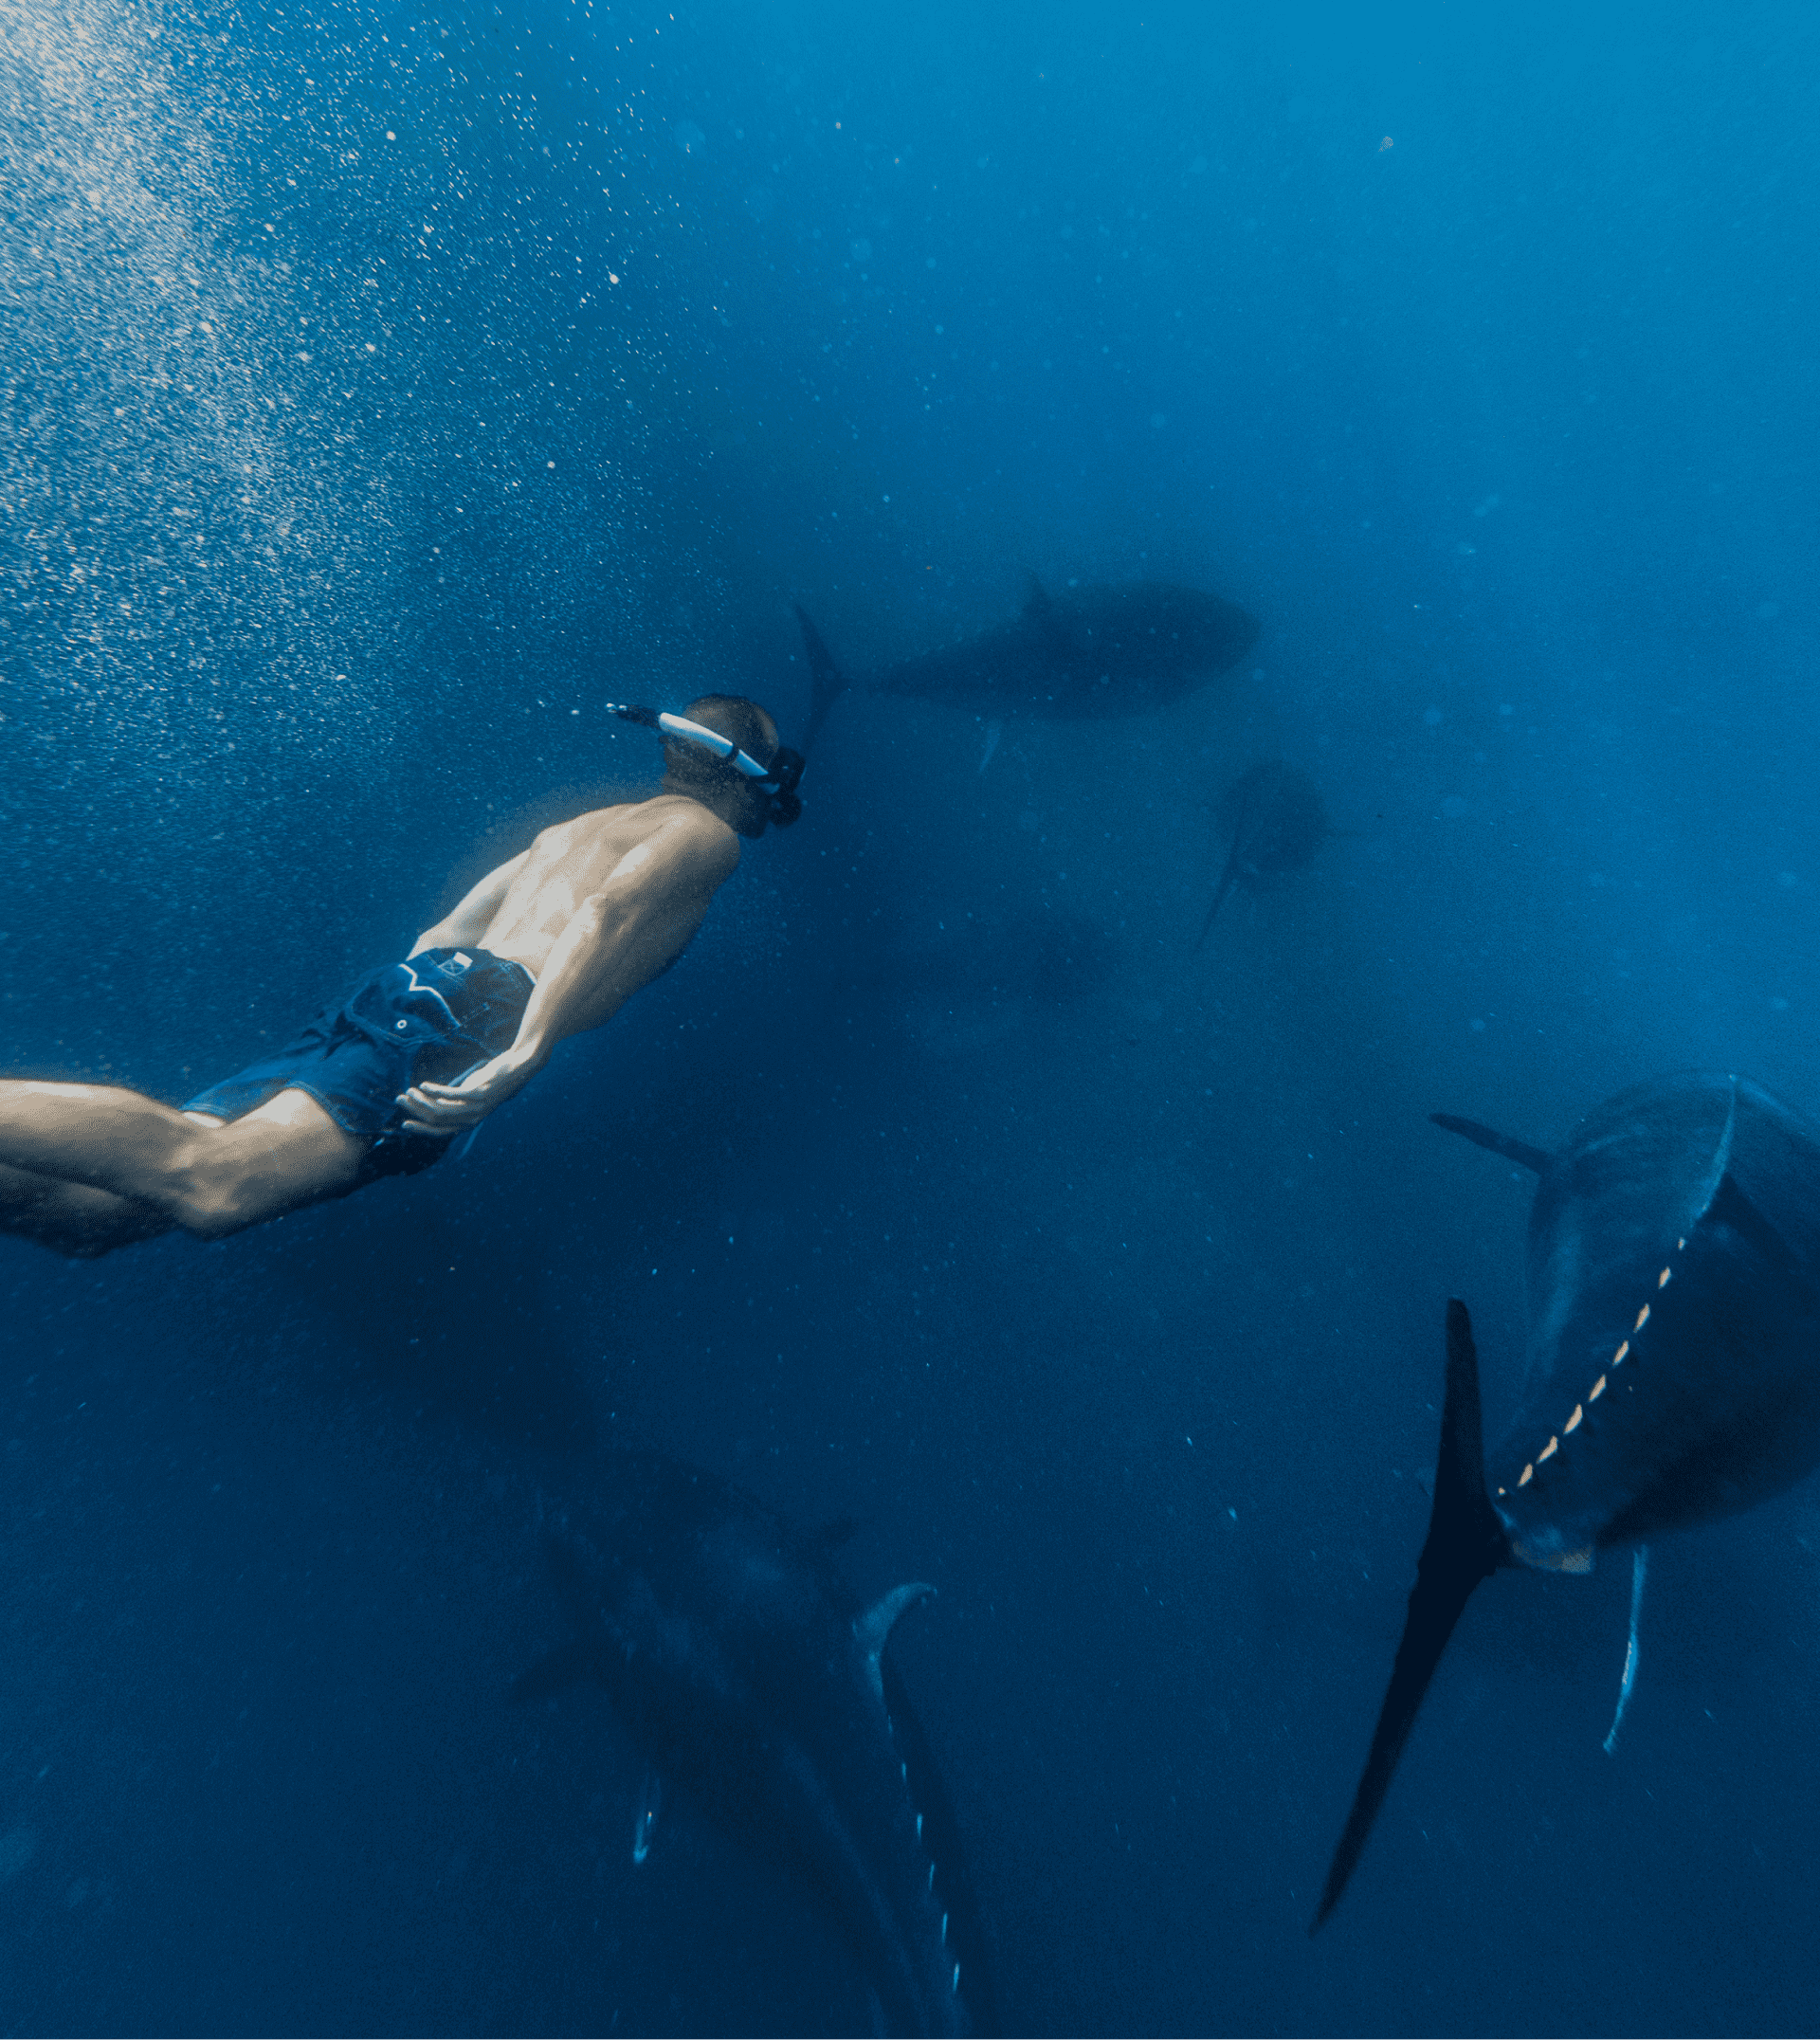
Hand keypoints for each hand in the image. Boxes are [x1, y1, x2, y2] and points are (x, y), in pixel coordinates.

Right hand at [397, 1050, 537, 1136]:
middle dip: (415, 1111)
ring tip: (410, 1090)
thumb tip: (436, 1102)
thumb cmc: (493, 1080)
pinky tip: (424, 1085)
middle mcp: (473, 1118)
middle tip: (400, 1100)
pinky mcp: (478, 1092)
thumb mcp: (473, 1094)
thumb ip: (457, 1102)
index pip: (441, 1131)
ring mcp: (476, 1106)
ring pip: (440, 1109)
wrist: (518, 1067)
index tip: (405, 1123)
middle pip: (436, 1120)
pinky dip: (434, 1090)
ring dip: (421, 1100)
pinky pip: (450, 1094)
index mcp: (470, 1122)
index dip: (421, 1128)